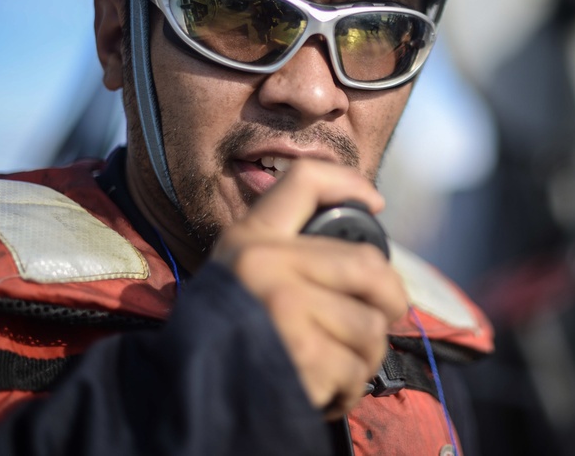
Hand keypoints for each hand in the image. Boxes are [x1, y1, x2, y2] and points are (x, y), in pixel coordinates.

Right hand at [211, 159, 407, 418]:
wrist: (183, 394)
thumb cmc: (227, 333)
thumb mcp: (241, 274)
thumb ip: (289, 254)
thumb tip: (368, 250)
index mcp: (251, 238)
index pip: (305, 179)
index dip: (350, 183)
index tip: (377, 203)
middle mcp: (265, 264)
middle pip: (368, 265)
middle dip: (391, 297)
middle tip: (387, 313)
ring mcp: (284, 307)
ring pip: (369, 326)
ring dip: (367, 354)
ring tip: (340, 362)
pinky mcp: (301, 354)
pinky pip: (357, 370)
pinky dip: (350, 388)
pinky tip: (328, 389)